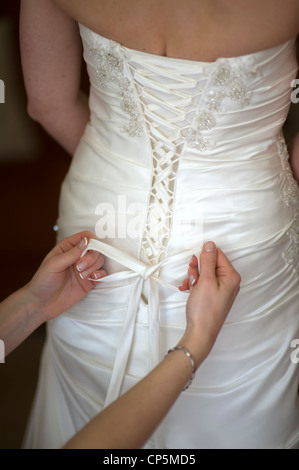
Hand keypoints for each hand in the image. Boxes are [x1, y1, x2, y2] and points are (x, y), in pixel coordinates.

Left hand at [26, 231, 106, 321]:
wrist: (42, 303)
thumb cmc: (43, 281)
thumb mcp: (54, 264)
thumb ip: (71, 253)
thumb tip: (86, 241)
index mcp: (67, 248)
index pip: (85, 237)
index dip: (91, 241)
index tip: (90, 250)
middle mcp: (77, 257)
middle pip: (95, 249)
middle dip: (90, 258)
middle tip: (79, 268)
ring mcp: (84, 269)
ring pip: (99, 260)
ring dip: (93, 267)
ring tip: (81, 276)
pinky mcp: (89, 281)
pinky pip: (102, 273)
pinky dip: (100, 274)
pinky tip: (92, 278)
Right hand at [177, 242, 240, 366]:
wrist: (201, 332)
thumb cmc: (205, 309)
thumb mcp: (205, 281)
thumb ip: (208, 261)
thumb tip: (210, 245)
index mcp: (231, 276)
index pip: (217, 254)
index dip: (203, 257)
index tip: (195, 264)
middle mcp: (229, 281)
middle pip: (210, 263)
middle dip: (197, 268)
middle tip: (192, 277)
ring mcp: (221, 288)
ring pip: (204, 272)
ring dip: (193, 276)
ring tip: (189, 286)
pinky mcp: (214, 294)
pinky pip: (203, 282)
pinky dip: (194, 284)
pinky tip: (188, 289)